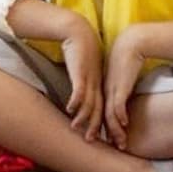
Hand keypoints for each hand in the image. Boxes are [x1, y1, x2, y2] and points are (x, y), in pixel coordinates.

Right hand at [61, 20, 103, 137]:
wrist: (78, 31)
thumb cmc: (81, 50)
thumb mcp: (86, 69)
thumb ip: (84, 82)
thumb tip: (80, 97)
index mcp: (98, 82)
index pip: (102, 106)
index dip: (100, 122)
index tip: (98, 136)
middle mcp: (95, 82)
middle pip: (98, 108)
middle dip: (95, 125)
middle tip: (90, 140)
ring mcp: (88, 77)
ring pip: (89, 101)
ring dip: (83, 116)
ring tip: (76, 128)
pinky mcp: (80, 71)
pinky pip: (79, 88)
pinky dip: (76, 100)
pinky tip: (70, 109)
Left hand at [100, 26, 146, 149]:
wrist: (131, 41)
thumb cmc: (128, 54)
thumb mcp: (121, 72)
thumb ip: (121, 82)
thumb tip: (126, 91)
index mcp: (105, 87)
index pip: (102, 110)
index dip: (104, 125)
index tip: (109, 137)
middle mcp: (107, 90)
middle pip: (104, 116)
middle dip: (106, 132)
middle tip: (109, 146)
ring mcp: (112, 88)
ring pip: (110, 115)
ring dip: (114, 130)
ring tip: (120, 142)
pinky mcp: (120, 85)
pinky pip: (118, 104)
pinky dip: (120, 115)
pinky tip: (124, 123)